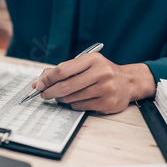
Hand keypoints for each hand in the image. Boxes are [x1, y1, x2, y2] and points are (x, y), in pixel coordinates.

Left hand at [32, 53, 155, 113]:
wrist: (128, 82)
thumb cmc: (101, 72)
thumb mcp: (85, 64)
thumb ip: (62, 70)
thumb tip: (38, 82)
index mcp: (93, 60)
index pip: (62, 70)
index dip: (47, 79)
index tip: (38, 85)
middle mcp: (101, 73)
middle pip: (65, 86)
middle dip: (50, 92)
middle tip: (44, 94)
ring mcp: (105, 89)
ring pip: (71, 98)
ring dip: (61, 99)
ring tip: (60, 96)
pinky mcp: (107, 103)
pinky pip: (80, 106)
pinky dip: (73, 104)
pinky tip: (76, 100)